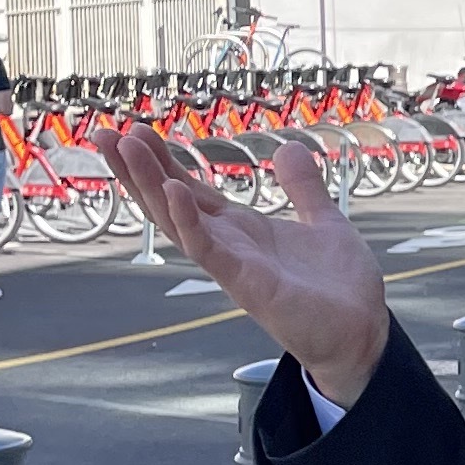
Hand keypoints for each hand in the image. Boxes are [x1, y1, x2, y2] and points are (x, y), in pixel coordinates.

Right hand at [103, 125, 391, 407]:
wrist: (362, 334)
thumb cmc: (338, 288)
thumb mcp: (323, 223)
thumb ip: (304, 188)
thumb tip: (290, 149)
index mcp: (241, 231)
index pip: (189, 191)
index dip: (162, 162)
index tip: (134, 130)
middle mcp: (227, 246)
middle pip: (169, 203)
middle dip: (136, 169)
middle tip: (102, 133)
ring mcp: (232, 265)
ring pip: (177, 221)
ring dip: (150, 184)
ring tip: (126, 148)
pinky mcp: (247, 284)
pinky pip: (209, 250)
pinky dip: (190, 222)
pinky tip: (174, 192)